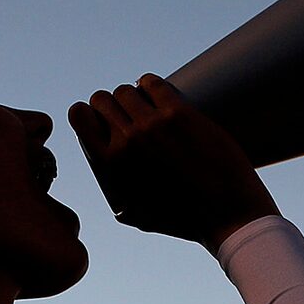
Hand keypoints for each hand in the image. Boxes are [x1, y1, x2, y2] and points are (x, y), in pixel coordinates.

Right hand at [67, 75, 277, 249]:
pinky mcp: (180, 114)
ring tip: (147, 107)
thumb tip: (113, 190)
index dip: (88, 113)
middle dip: (112, 105)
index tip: (102, 120)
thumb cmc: (182, 219)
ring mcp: (152, 124)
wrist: (225, 213)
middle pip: (102, 98)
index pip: (78, 114)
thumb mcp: (137, 215)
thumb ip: (118, 198)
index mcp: (109, 163)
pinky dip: (152, 85)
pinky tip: (158, 93)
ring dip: (134, 96)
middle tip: (129, 115)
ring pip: (126, 89)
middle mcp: (126, 140)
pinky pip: (153, 84)